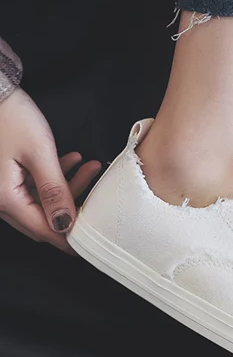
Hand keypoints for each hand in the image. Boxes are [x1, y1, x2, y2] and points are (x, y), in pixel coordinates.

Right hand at [0, 89, 101, 252]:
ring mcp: (2, 188)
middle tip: (99, 191)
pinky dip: (54, 177)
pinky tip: (72, 159)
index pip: (43, 230)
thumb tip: (65, 224)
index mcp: (5, 199)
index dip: (69, 236)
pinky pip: (34, 186)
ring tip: (91, 166)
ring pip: (41, 200)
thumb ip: (55, 190)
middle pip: (43, 217)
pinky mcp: (6, 176)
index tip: (92, 238)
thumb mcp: (39, 154)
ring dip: (67, 186)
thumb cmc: (12, 119)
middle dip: (73, 206)